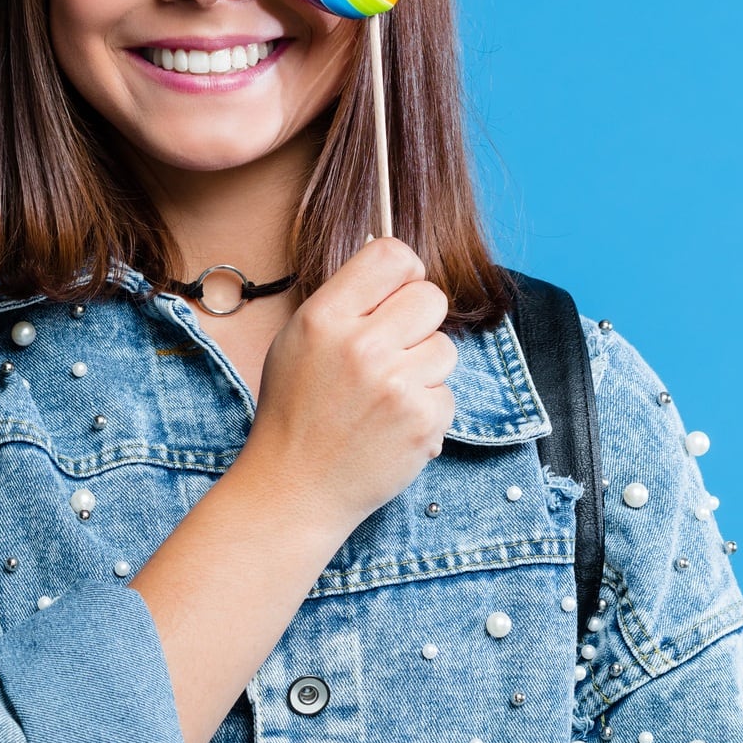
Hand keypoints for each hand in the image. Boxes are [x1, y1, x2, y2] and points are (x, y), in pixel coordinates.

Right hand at [236, 235, 456, 536]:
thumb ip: (346, 302)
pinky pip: (447, 393)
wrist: (295, 487)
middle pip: (431, 297)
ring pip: (445, 348)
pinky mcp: (421, 421)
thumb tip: (402, 268)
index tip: (398, 292)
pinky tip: (393, 425)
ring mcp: (394, 386)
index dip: (405, 270)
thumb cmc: (296, 410)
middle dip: (419, 321)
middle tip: (394, 348)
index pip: (392, 255)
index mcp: (324, 317)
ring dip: (424, 369)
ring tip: (386, 394)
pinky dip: (426, 409)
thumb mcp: (298, 340)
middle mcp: (360, 346)